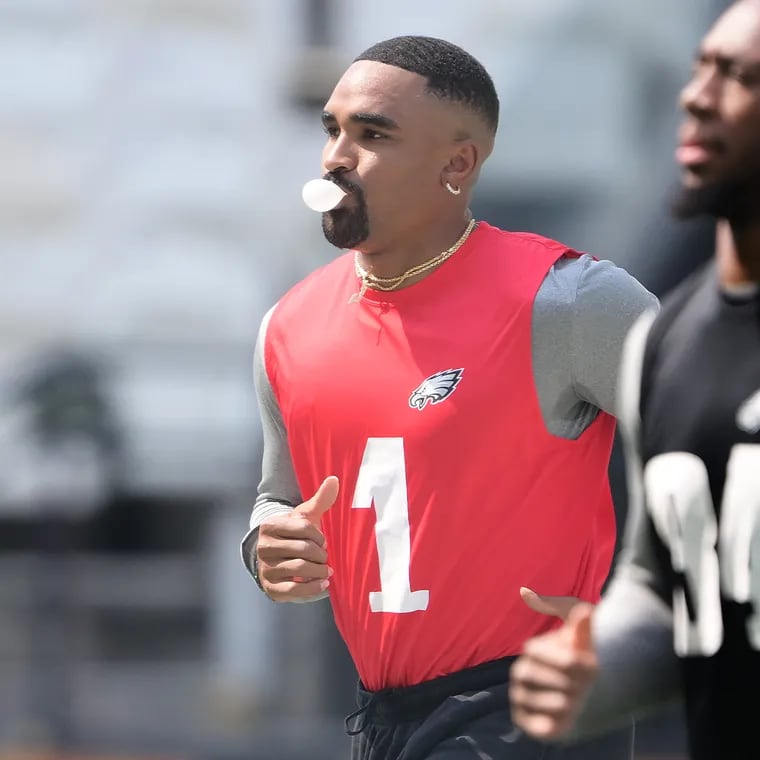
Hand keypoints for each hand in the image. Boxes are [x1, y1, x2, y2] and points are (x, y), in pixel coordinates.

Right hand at [256, 476, 338, 601]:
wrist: (275, 559)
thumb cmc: (293, 535)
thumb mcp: (304, 516)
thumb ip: (320, 499)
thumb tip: (334, 479)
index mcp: (270, 526)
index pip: (304, 527)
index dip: (320, 535)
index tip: (322, 540)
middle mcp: (264, 547)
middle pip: (304, 549)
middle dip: (321, 554)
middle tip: (324, 557)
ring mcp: (266, 569)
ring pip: (300, 569)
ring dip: (319, 571)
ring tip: (325, 570)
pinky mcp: (271, 589)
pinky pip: (294, 591)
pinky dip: (313, 589)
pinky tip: (323, 583)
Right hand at [509, 589, 597, 738]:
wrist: (581, 697)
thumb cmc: (580, 666)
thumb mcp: (584, 647)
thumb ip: (583, 630)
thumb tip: (586, 610)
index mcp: (531, 651)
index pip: (539, 651)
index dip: (567, 659)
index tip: (591, 665)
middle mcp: (520, 672)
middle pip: (534, 675)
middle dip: (565, 681)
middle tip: (584, 687)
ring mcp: (520, 696)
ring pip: (536, 700)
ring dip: (562, 703)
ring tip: (576, 702)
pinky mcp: (523, 720)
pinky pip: (531, 723)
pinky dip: (545, 725)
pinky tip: (560, 723)